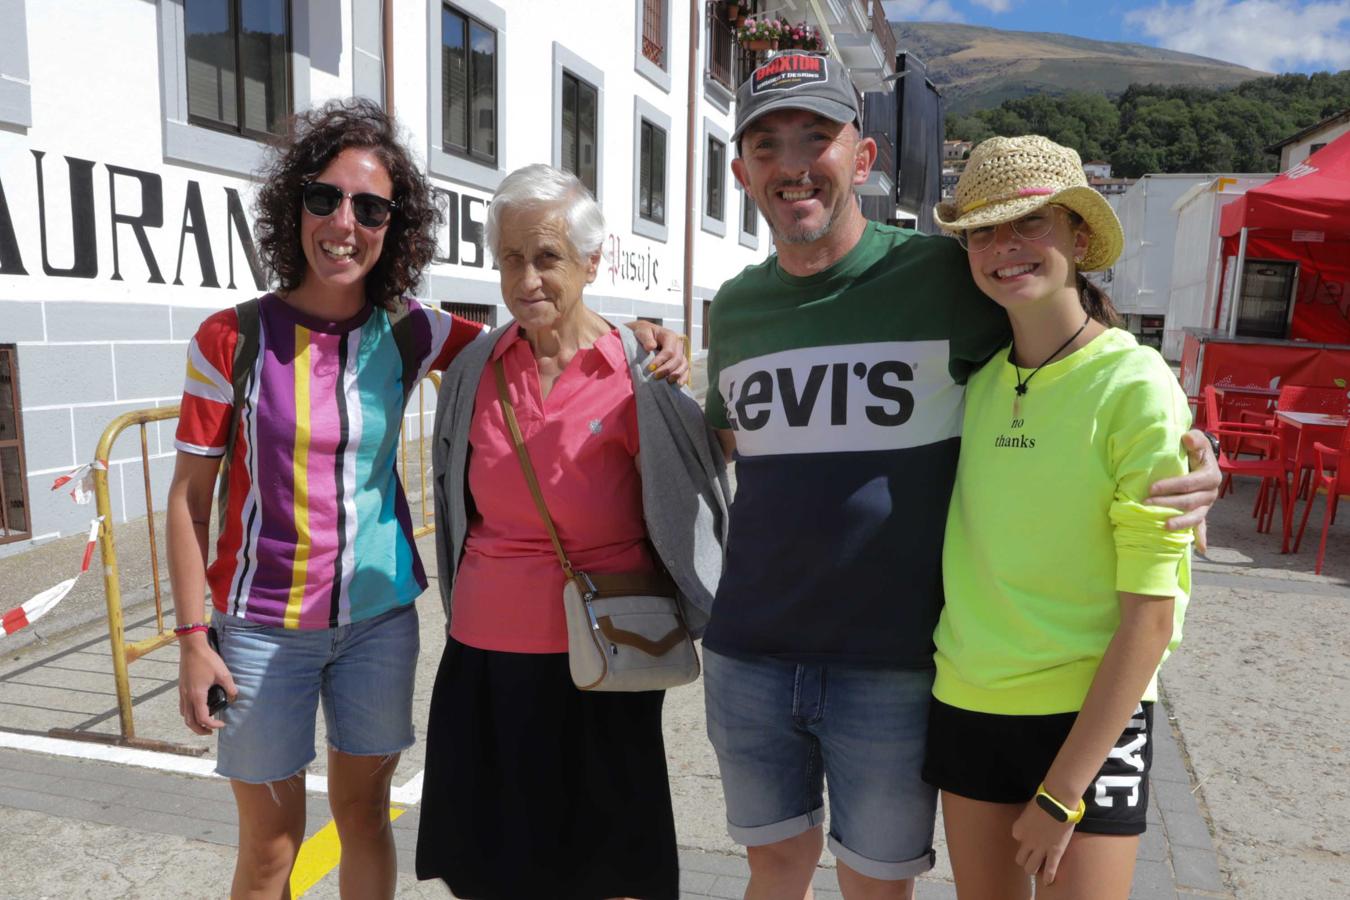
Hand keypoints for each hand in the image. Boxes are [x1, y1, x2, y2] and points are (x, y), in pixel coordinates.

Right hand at [177, 632, 236, 734]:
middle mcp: (187, 697)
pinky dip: (189, 714)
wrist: (192, 648)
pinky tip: (198, 709)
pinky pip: (183, 707)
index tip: (222, 724)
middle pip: (190, 722)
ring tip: (204, 724)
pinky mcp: (181, 688)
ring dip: (193, 723)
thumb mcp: (223, 674)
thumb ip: (230, 688)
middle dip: (200, 730)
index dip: (212, 725)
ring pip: (184, 715)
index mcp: (197, 696)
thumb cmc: (207, 660)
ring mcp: (182, 693)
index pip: (202, 718)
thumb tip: (234, 697)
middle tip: (211, 731)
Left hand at [628, 321, 689, 383]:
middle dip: (667, 369)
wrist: (647, 334)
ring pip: (684, 365)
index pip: (669, 351)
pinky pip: (685, 370)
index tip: (650, 369)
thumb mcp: (642, 332)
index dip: (660, 361)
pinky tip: (678, 384)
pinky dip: (683, 377)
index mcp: (670, 336)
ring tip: (667, 382)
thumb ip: (646, 338)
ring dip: (677, 375)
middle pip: (677, 359)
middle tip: (655, 377)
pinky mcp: (680, 362)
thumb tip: (650, 347)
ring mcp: (681, 354)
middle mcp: (678, 345)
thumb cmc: (644, 333)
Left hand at [1011, 798, 1075, 883]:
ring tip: (1038, 869)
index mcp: (1017, 830)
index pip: (1018, 840)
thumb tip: (1033, 821)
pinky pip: (1049, 870)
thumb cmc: (1044, 799)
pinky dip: (1048, 878)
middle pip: (1020, 859)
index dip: (1026, 839)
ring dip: (1033, 869)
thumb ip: (1028, 819)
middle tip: (1032, 858)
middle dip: (1025, 860)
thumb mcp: (1029, 809)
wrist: (1058, 801)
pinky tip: (1048, 882)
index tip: (1033, 836)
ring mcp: (1040, 849)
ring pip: (1030, 868)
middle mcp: (1026, 842)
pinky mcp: (1054, 852)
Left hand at [1146, 429, 1219, 552]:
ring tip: (1164, 526)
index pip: (1189, 483)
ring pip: (1195, 517)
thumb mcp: (1197, 440)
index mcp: (1210, 476)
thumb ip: (1194, 439)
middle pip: (1189, 502)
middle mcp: (1211, 493)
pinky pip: (1203, 526)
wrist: (1202, 459)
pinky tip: (1201, 549)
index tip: (1151, 488)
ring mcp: (1207, 505)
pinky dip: (1202, 537)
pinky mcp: (1202, 512)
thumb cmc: (1195, 449)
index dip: (1170, 486)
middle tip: (1146, 504)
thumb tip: (1187, 438)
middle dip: (1167, 504)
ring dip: (1180, 523)